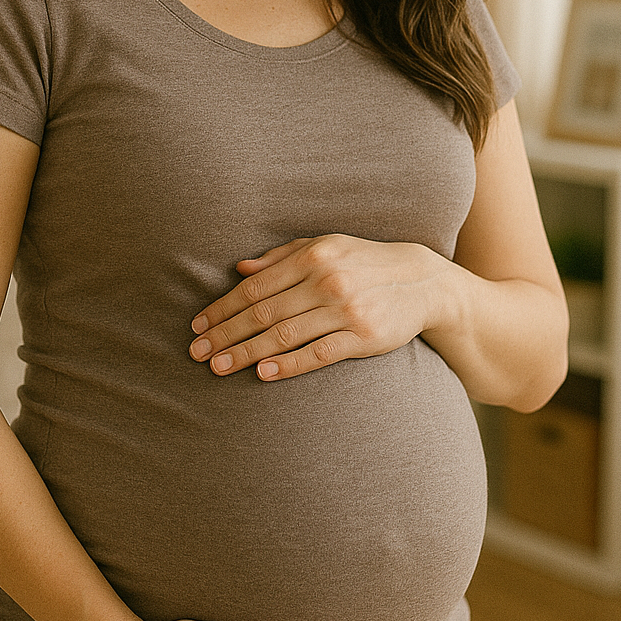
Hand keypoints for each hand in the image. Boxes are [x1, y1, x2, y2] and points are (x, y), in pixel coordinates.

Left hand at [189, 234, 445, 380]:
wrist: (423, 282)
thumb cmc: (365, 263)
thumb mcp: (327, 247)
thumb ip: (283, 256)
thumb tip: (240, 269)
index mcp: (313, 256)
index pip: (256, 287)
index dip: (223, 308)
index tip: (198, 326)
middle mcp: (327, 280)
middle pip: (264, 313)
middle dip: (226, 334)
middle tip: (197, 352)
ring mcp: (346, 309)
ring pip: (285, 335)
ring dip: (247, 353)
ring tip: (219, 367)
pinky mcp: (364, 336)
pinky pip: (318, 353)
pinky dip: (289, 364)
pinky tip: (263, 373)